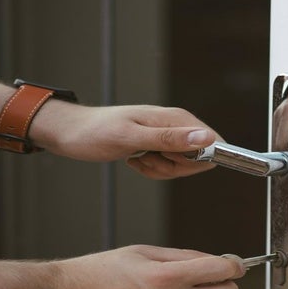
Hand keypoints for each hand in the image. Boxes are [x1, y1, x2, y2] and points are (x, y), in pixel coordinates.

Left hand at [31, 103, 221, 178]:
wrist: (74, 133)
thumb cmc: (97, 133)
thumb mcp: (132, 138)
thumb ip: (170, 139)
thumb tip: (206, 138)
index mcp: (177, 118)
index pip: (213, 143)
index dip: (196, 159)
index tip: (168, 157)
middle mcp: (177, 125)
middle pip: (199, 159)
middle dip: (174, 167)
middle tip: (147, 156)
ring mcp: (168, 137)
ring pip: (183, 167)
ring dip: (159, 169)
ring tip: (137, 157)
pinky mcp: (159, 147)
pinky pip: (168, 169)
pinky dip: (152, 170)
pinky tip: (134, 160)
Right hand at [46, 245, 244, 288]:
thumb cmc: (101, 271)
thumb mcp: (145, 251)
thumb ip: (184, 256)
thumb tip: (214, 260)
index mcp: (167, 277)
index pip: (221, 272)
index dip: (234, 264)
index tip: (234, 262)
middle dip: (226, 282)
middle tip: (214, 272)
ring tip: (181, 283)